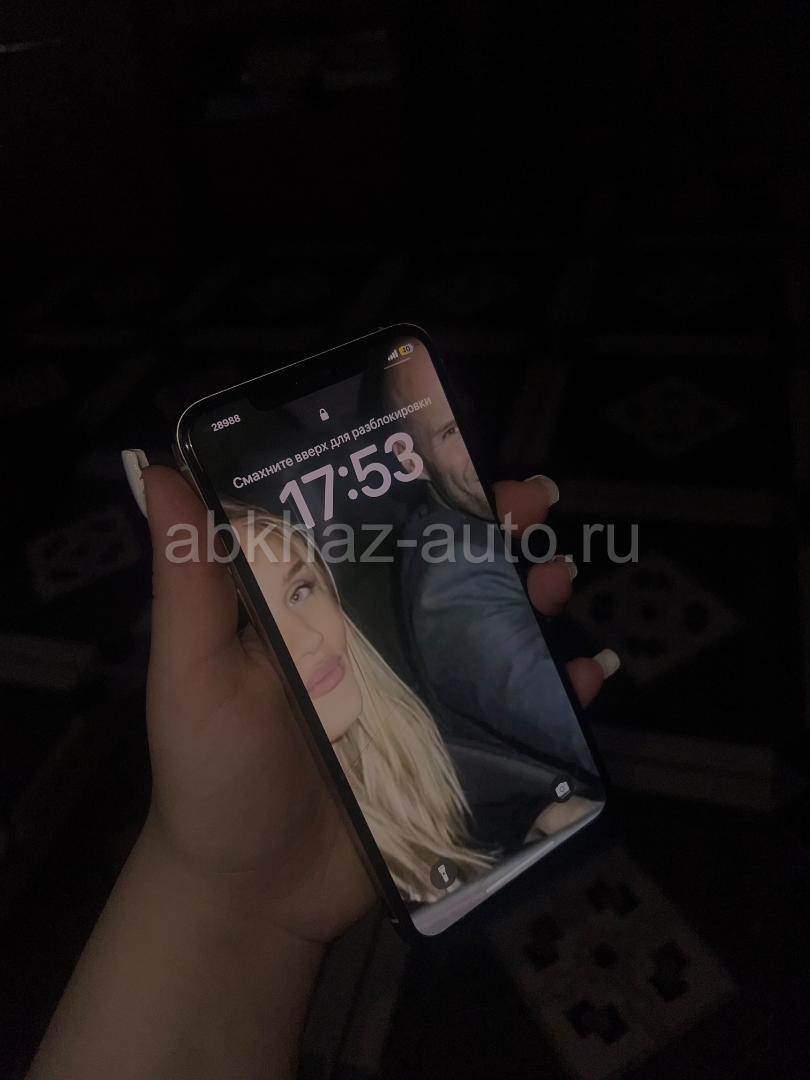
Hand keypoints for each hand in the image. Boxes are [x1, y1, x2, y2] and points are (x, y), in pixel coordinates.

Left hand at [142, 466, 615, 945]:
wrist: (252, 895)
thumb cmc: (214, 773)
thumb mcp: (193, 670)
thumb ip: (187, 577)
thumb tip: (160, 466)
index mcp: (318, 605)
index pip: (374, 526)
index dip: (418, 484)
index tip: (458, 451)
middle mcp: (376, 637)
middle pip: (444, 569)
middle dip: (495, 529)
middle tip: (534, 503)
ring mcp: (421, 694)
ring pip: (489, 628)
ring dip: (534, 593)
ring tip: (558, 577)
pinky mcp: (454, 750)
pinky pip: (513, 709)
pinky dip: (558, 688)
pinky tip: (587, 671)